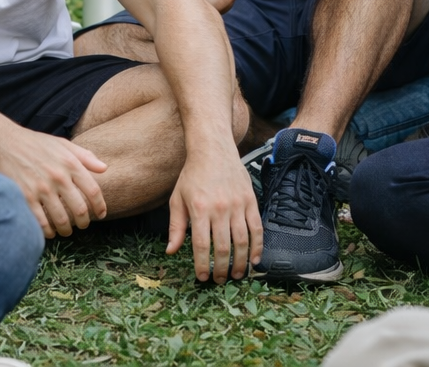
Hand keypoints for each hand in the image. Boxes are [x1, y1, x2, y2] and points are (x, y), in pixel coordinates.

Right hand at [0, 126, 108, 237]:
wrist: (4, 142)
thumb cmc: (36, 143)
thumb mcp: (63, 144)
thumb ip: (85, 156)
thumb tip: (104, 168)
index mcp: (70, 163)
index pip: (93, 191)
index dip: (100, 206)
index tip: (101, 214)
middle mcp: (58, 177)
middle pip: (79, 210)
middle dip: (83, 222)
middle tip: (82, 225)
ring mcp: (41, 189)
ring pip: (61, 220)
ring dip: (66, 230)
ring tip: (66, 230)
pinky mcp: (25, 197)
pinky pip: (41, 223)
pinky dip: (47, 231)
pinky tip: (49, 231)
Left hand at [167, 149, 262, 282]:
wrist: (213, 149)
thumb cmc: (193, 175)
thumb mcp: (177, 198)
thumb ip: (175, 226)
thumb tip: (170, 251)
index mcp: (199, 209)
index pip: (200, 245)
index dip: (202, 264)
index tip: (203, 277)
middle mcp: (219, 208)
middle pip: (223, 247)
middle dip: (221, 268)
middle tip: (219, 280)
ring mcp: (237, 205)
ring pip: (242, 241)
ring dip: (240, 262)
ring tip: (236, 275)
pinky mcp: (250, 201)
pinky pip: (257, 228)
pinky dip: (257, 246)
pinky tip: (254, 259)